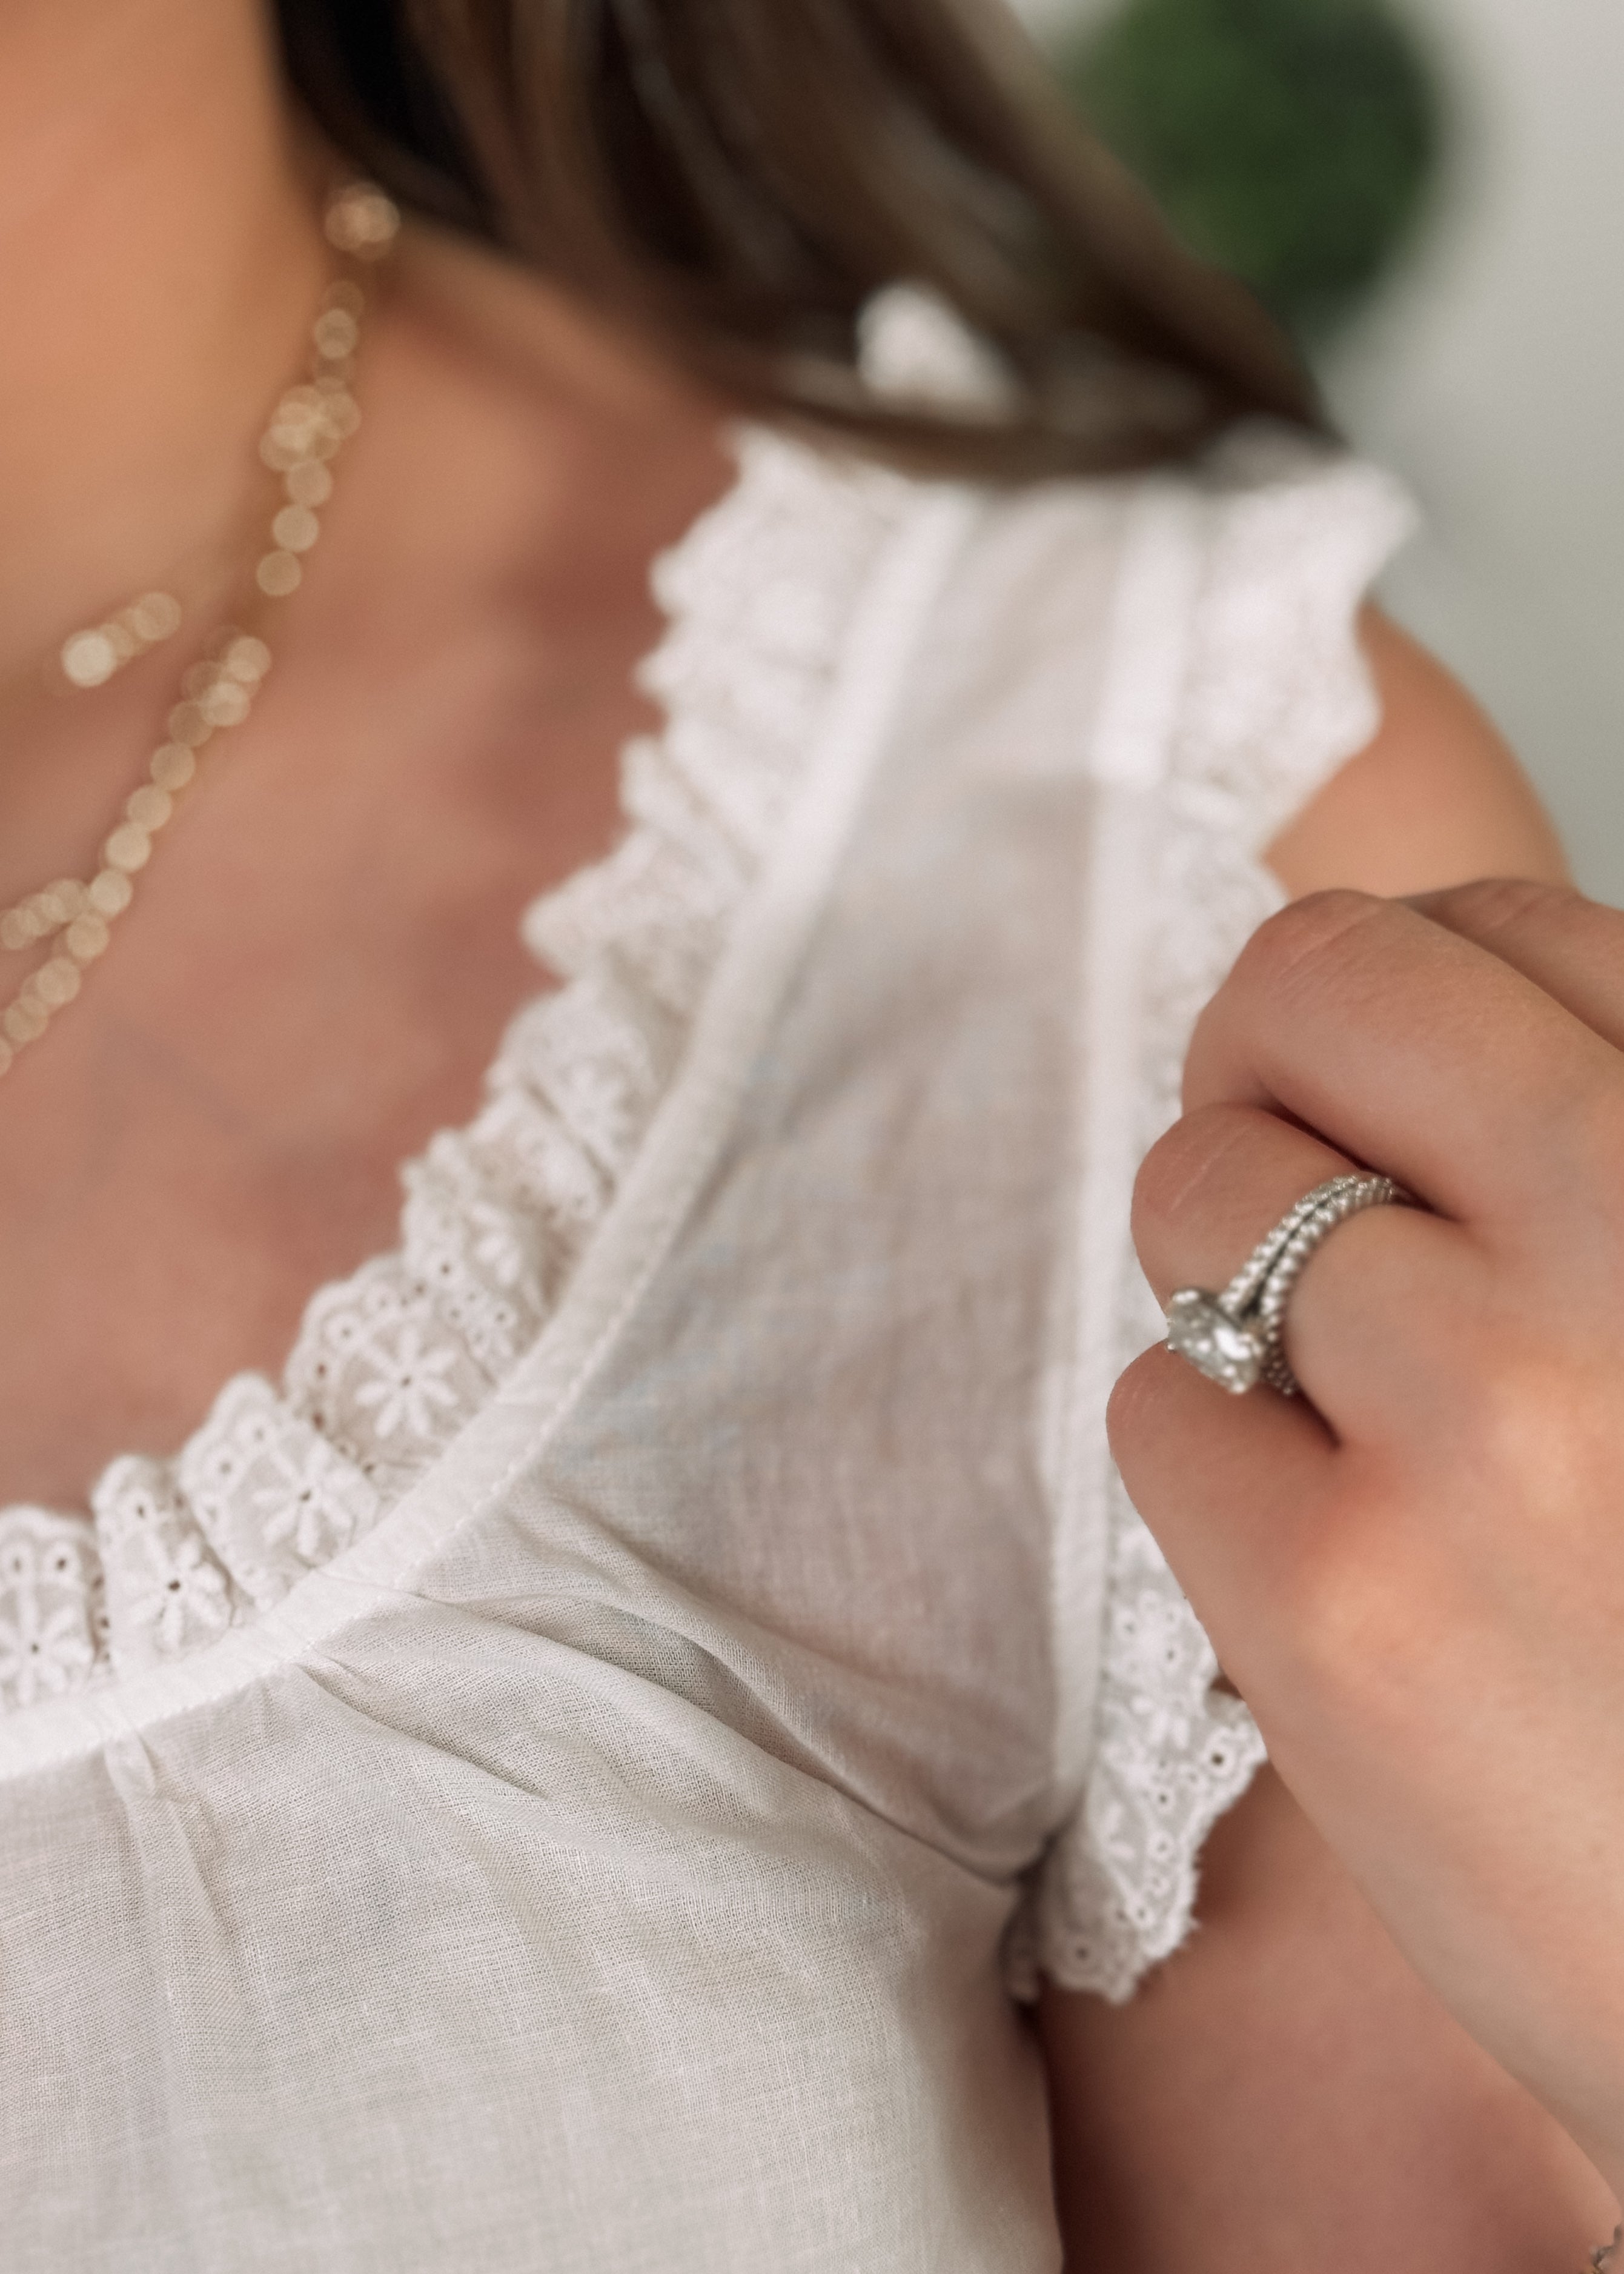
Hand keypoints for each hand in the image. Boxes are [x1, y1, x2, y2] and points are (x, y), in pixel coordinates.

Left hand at [1110, 880, 1623, 2207]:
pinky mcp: (1339, 1604)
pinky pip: (1158, 1405)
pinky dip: (1214, 1453)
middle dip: (1271, 1064)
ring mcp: (1487, 1418)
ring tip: (1339, 1391)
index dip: (1413, 1002)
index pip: (1497, 931)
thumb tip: (1415, 1023)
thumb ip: (1598, 1163)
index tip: (1404, 1095)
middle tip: (1296, 1172)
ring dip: (1231, 1273)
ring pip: (1200, 1193)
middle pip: (1313, 989)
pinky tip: (1325, 1541)